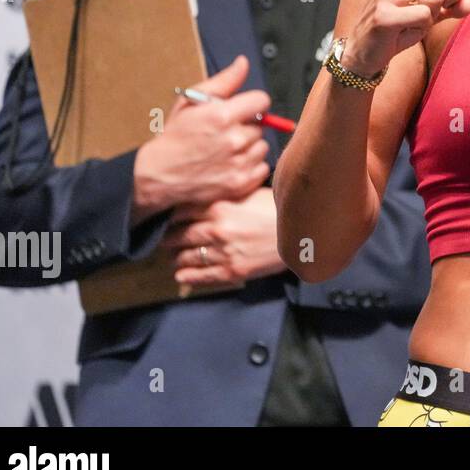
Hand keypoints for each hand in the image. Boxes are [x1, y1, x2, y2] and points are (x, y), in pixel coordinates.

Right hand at [133, 55, 271, 222]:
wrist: (158, 175)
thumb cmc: (175, 137)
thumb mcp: (191, 102)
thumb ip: (223, 82)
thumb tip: (243, 63)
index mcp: (222, 116)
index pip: (261, 101)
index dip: (252, 104)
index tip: (243, 110)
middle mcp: (233, 140)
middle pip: (262, 125)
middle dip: (247, 126)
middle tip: (227, 133)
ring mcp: (238, 164)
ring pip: (262, 147)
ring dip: (250, 147)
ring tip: (228, 150)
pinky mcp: (240, 183)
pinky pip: (262, 168)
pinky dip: (251, 167)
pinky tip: (232, 165)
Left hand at [160, 187, 286, 285]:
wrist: (302, 231)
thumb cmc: (279, 209)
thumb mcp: (250, 193)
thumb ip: (225, 197)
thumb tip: (206, 199)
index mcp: (220, 207)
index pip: (181, 213)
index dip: (171, 217)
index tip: (168, 220)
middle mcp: (216, 229)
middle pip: (179, 236)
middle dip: (170, 238)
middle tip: (166, 240)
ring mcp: (223, 252)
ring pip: (187, 257)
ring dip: (177, 258)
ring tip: (174, 257)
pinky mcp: (232, 271)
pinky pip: (203, 276)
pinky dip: (188, 276)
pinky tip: (181, 275)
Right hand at [343, 0, 469, 75]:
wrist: (366, 54)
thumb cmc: (399, 30)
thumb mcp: (429, 15)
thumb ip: (449, 6)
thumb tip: (468, 5)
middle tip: (448, 6)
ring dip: (434, 15)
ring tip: (413, 23)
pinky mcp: (384, 12)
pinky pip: (424, 16)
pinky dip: (422, 29)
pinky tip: (403, 32)